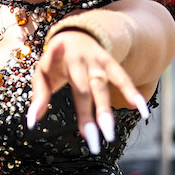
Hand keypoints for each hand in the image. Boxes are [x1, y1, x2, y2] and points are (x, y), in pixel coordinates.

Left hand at [27, 31, 148, 154]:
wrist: (76, 34)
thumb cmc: (55, 61)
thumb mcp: (42, 73)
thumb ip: (39, 96)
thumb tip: (31, 123)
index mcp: (57, 60)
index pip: (52, 72)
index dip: (49, 76)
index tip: (43, 91)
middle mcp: (79, 60)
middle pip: (83, 90)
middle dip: (87, 115)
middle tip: (91, 140)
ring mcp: (97, 61)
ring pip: (103, 86)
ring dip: (106, 110)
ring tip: (110, 134)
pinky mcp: (111, 63)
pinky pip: (123, 79)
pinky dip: (133, 94)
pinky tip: (142, 111)